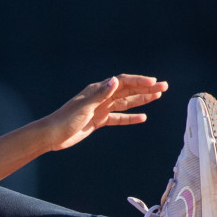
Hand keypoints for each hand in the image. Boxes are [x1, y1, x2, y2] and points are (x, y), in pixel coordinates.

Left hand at [40, 75, 167, 152]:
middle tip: (164, 87)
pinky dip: (130, 118)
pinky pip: (118, 118)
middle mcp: (101, 97)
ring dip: (141, 99)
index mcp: (97, 90)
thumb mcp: (84, 107)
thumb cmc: (64, 119)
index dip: (139, 81)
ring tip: (158, 96)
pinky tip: (142, 117)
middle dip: (146, 88)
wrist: (52, 136)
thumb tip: (115, 80)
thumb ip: (101, 94)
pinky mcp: (98, 121)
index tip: (153, 82)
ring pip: (125, 103)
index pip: (123, 82)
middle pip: (127, 90)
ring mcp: (100, 109)